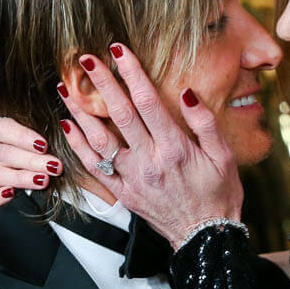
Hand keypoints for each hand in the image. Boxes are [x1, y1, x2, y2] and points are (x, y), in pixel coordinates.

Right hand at [0, 116, 61, 213]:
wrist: (22, 200)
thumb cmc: (36, 168)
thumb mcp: (42, 153)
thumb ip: (47, 144)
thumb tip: (66, 129)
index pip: (2, 127)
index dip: (22, 136)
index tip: (44, 145)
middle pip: (2, 152)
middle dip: (31, 160)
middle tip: (54, 167)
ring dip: (20, 177)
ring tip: (42, 181)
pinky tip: (11, 195)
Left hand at [56, 43, 242, 247]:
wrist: (205, 237)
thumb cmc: (219, 193)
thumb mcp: (224, 156)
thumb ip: (204, 123)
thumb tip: (187, 93)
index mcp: (174, 148)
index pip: (148, 102)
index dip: (132, 73)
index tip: (120, 50)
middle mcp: (149, 161)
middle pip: (120, 114)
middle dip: (101, 83)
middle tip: (85, 58)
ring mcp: (132, 179)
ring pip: (99, 140)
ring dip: (80, 112)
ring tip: (65, 87)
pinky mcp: (123, 193)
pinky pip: (95, 168)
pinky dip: (79, 146)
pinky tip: (67, 125)